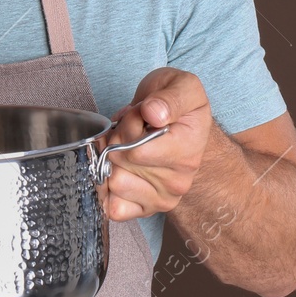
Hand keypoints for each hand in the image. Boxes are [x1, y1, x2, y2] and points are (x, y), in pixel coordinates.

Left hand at [99, 67, 211, 221]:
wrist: (181, 123)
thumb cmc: (177, 105)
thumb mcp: (183, 86)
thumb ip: (170, 98)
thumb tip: (153, 113)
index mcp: (187, 153)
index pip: (136, 151)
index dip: (128, 125)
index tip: (139, 114)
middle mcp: (178, 182)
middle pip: (120, 163)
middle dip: (117, 139)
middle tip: (131, 129)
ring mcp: (162, 199)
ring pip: (113, 183)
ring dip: (112, 160)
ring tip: (127, 146)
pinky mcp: (146, 210)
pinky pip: (114, 209)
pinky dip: (108, 189)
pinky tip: (119, 169)